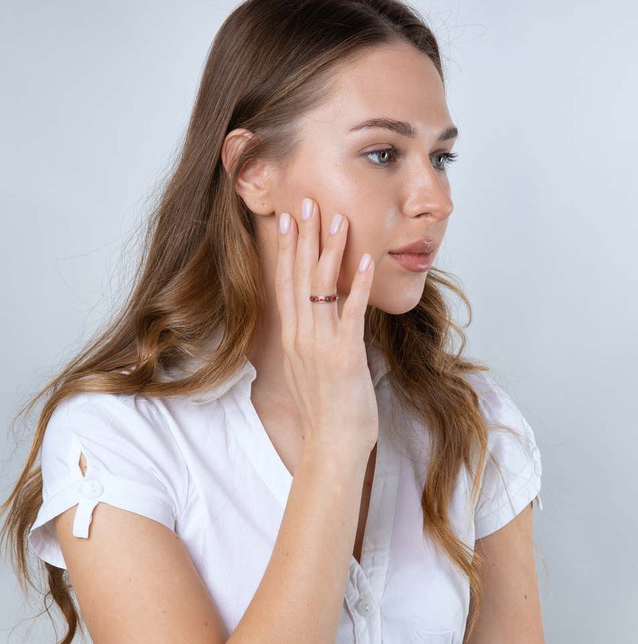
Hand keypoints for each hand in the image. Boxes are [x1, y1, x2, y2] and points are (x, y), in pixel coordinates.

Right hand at [274, 197, 378, 455]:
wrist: (330, 447)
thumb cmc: (325, 412)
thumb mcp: (309, 371)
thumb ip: (310, 342)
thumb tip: (320, 323)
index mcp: (292, 337)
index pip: (285, 283)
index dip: (288, 250)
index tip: (289, 221)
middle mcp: (300, 335)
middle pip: (298, 276)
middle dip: (303, 236)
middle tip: (305, 202)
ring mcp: (319, 344)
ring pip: (320, 287)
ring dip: (329, 249)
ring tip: (335, 217)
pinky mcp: (344, 355)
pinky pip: (351, 312)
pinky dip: (356, 284)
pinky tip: (364, 259)